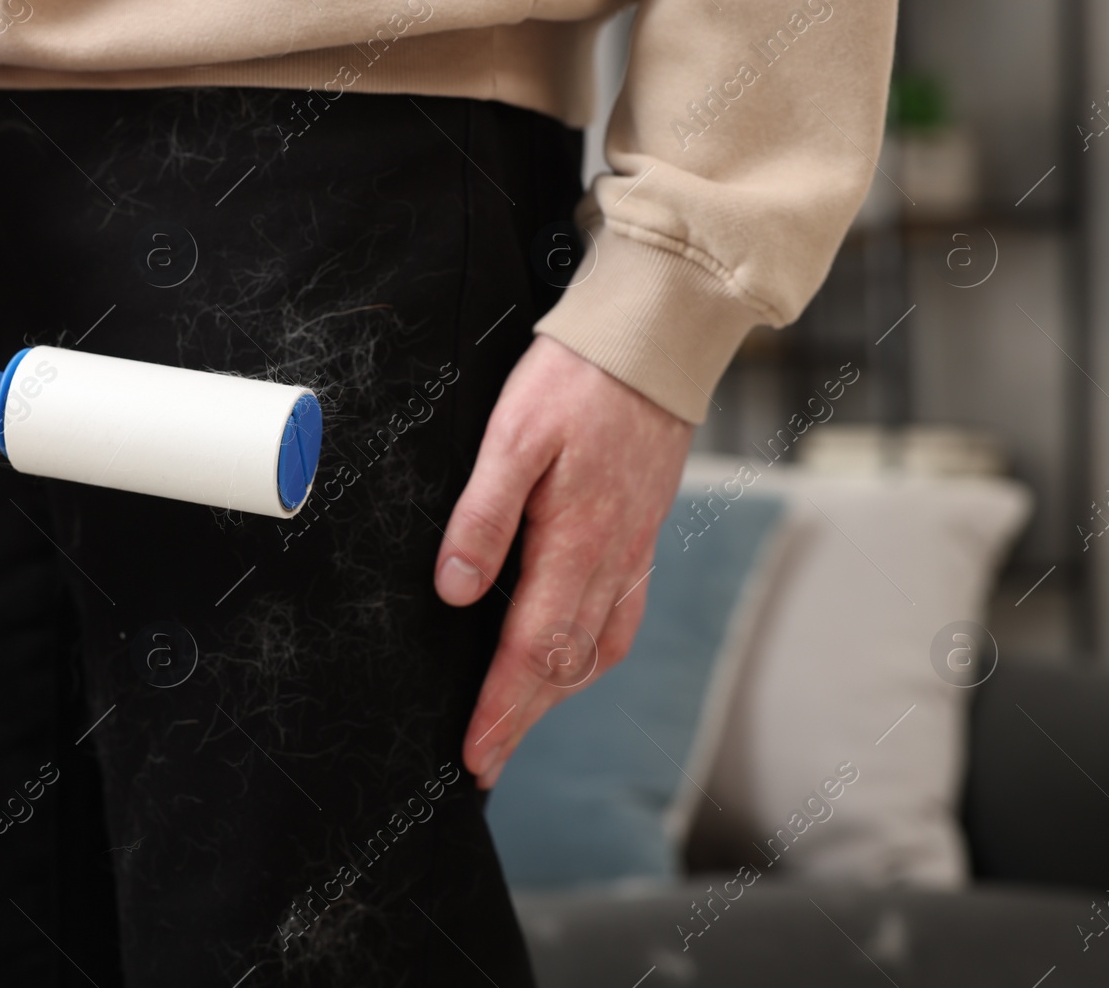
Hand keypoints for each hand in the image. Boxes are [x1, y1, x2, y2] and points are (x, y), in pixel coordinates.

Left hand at [435, 334, 693, 788]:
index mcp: (576, 542)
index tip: (474, 755)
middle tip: (485, 764)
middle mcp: (612, 560)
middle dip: (521, 720)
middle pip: (565, 666)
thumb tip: (456, 592)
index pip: (533, 650)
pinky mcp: (641, 535)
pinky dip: (592, 656)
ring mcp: (633, 550)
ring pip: (598, 649)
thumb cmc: (576, 380)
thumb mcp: (512, 435)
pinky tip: (573, 658)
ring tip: (518, 724)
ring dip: (556, 696)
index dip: (501, 709)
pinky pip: (621, 618)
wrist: (653, 343)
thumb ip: (483, 515)